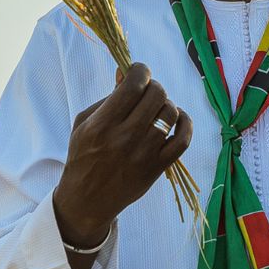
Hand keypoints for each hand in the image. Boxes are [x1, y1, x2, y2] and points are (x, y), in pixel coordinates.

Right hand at [53, 63, 192, 247]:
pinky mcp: (157, 168)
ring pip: (170, 113)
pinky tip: (178, 118)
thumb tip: (128, 72)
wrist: (87, 198)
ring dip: (166, 104)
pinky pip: (183, 140)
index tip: (139, 71)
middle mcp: (124, 138)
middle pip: (156, 95)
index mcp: (102, 125)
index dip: (140, 70)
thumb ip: (108, 97)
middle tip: (147, 91)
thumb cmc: (83, 154)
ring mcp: (143, 154)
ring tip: (156, 108)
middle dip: (153, 86)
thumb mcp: (85, 122)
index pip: (132, 86)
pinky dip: (185, 123)